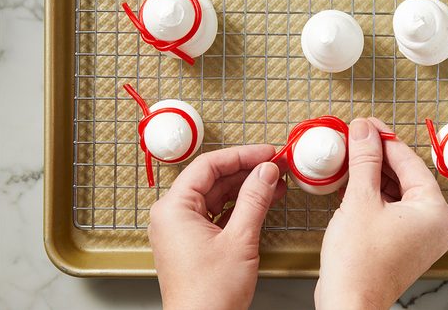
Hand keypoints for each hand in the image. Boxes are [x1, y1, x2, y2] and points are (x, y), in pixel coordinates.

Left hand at [148, 145, 285, 309]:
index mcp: (174, 208)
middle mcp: (173, 215)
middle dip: (246, 171)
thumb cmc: (209, 296)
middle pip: (212, 178)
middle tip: (274, 165)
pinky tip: (262, 201)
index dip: (241, 155)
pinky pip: (217, 213)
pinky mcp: (193, 242)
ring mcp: (182, 229)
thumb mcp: (240, 239)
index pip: (208, 165)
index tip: (266, 152)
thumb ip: (255, 199)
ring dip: (246, 188)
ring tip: (274, 181)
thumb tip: (265, 172)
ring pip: (217, 195)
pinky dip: (240, 206)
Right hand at [315, 118, 447, 309]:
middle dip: (380, 156)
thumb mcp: (360, 200)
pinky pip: (393, 210)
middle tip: (358, 136)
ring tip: (353, 155)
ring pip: (399, 193)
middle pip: (406, 176)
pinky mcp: (405, 246)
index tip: (368, 124)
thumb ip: (364, 160)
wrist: (348, 305)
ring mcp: (421, 237)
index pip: (410, 162)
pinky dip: (376, 195)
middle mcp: (434, 225)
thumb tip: (364, 130)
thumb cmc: (359, 263)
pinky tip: (356, 182)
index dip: (386, 139)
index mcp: (434, 211)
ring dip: (375, 174)